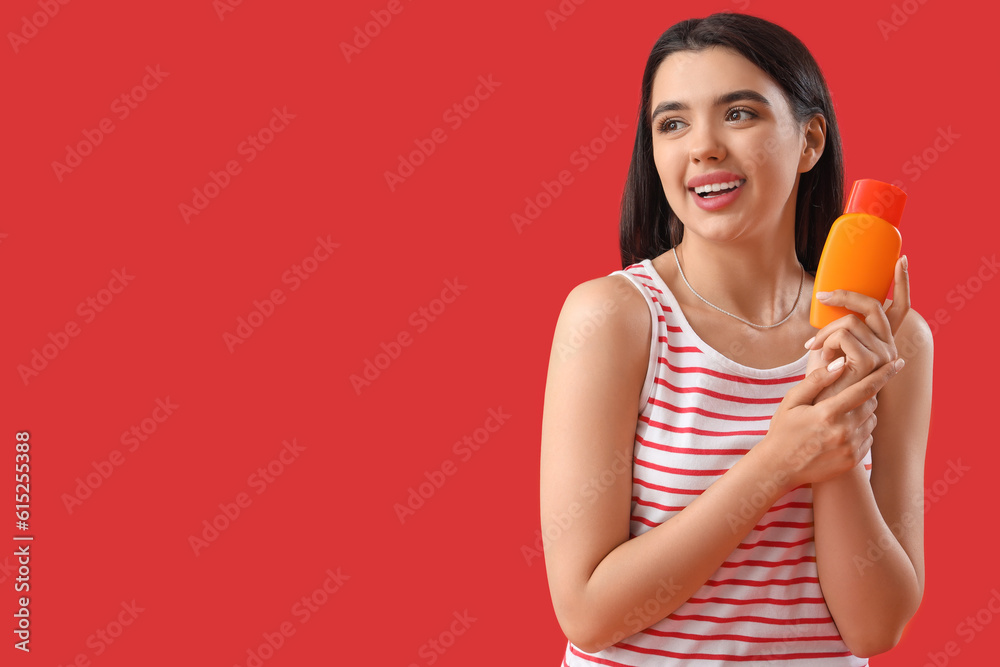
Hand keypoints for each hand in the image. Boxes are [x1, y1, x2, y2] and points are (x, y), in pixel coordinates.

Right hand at [759, 355, 903, 487]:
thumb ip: (816, 380)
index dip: (883, 374)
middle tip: (844, 397)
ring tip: (840, 416)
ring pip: (872, 421)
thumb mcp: (792, 401)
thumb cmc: (783, 429)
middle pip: (871, 404)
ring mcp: (850, 447)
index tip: (898, 363)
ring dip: (863, 414)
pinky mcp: (853, 460)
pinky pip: (868, 438)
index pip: (864, 389)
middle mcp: (843, 431)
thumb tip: (841, 364)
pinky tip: (840, 433)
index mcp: (828, 413)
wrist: (779, 468)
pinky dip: (860, 431)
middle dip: (864, 395)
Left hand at [804, 256, 910, 400]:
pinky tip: (820, 356)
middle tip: (822, 296)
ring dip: (825, 332)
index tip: (902, 259)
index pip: (900, 307)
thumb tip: (828, 302)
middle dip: (845, 296)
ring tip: (814, 348)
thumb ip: (837, 331)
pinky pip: (844, 335)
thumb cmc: (822, 380)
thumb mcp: (830, 350)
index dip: (903, 283)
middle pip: (872, 306)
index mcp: (882, 340)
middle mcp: (888, 346)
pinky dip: (826, 341)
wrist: (821, 409)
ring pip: (851, 322)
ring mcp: (883, 355)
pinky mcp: (871, 362)